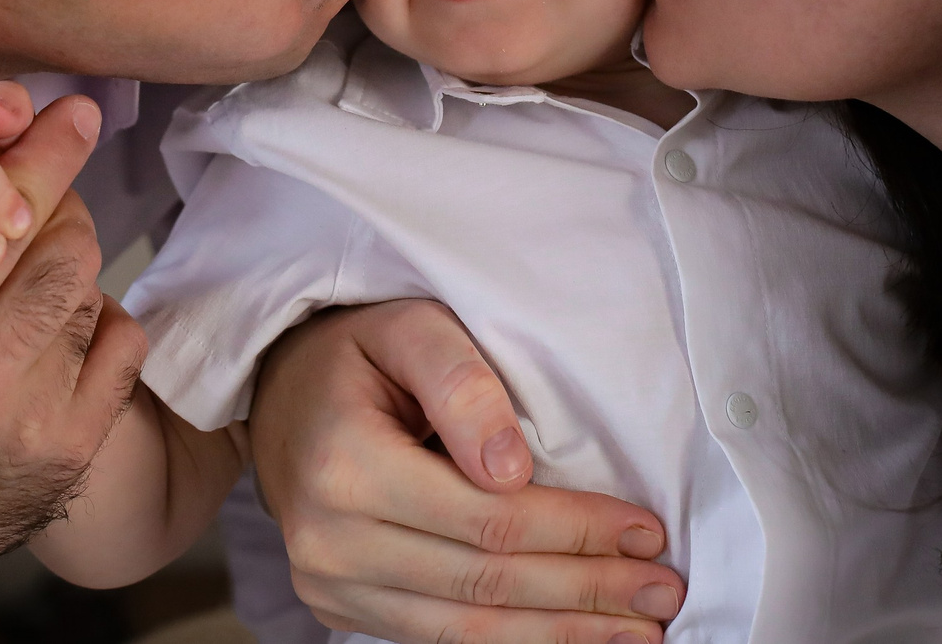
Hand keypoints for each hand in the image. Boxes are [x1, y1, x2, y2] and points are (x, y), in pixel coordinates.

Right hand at [0, 92, 145, 643]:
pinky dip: (97, 313)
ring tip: (27, 259)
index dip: (46, 152)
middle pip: (59, 244)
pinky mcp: (67, 455)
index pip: (3, 213)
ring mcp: (28, 426)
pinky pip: (119, 344)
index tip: (77, 112)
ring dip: (66, 255)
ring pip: (87, 288)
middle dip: (50, 205)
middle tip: (30, 199)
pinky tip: (49, 319)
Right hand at [249, 300, 684, 643]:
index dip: (575, 531)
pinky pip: (436, 639)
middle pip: (484, 584)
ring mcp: (329, 584)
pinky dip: (510, 643)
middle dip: (585, 592)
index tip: (646, 531)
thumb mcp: (410, 328)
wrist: (278, 392)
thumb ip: (462, 383)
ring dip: (559, 635)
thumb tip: (513, 471)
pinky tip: (567, 635)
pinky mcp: (338, 609)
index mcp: (345, 466)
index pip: (487, 520)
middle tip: (663, 592)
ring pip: (464, 631)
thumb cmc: (356, 350)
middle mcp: (329, 540)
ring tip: (635, 629)